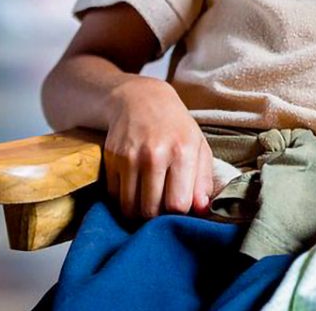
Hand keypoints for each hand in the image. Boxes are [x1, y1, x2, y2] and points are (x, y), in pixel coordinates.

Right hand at [103, 77, 213, 218]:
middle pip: (151, 210)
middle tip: (162, 206)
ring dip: (138, 211)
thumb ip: (204, 179)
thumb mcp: (199, 146)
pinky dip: (123, 200)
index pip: (178, 204)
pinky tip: (134, 189)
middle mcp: (155, 154)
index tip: (179, 206)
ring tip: (148, 200)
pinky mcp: (112, 159)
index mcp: (183, 151)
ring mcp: (130, 157)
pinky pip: (114, 196)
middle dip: (157, 216)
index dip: (179, 212)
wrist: (142, 99)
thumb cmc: (176, 127)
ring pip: (130, 208)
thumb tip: (202, 210)